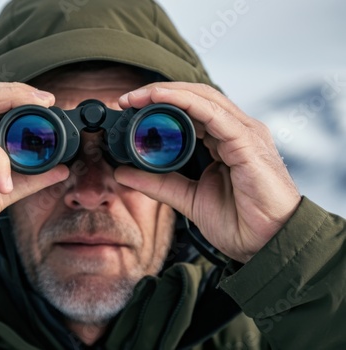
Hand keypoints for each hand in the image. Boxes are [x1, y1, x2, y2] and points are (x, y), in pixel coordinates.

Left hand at [116, 82, 300, 262]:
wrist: (267, 245)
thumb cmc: (240, 222)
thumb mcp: (188, 198)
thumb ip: (159, 183)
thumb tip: (124, 173)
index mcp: (225, 140)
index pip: (190, 110)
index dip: (159, 104)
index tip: (128, 109)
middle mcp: (236, 131)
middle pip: (195, 97)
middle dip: (158, 93)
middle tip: (126, 99)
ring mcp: (245, 133)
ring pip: (203, 98)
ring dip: (167, 93)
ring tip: (137, 97)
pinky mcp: (248, 142)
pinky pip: (214, 114)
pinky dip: (185, 102)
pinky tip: (161, 98)